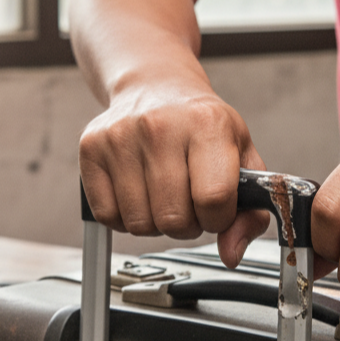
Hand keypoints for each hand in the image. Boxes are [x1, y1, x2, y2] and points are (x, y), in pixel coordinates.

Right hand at [79, 83, 269, 267]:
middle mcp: (160, 126)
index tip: (216, 208)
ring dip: (156, 221)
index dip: (218, 218)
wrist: (155, 87)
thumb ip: (248, 211)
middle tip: (188, 199)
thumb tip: (231, 254)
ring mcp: (120, 136)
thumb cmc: (200, 124)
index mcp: (207, 124)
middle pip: (174, 218)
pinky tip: (138, 191)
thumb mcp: (241, 155)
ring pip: (139, 224)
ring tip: (163, 192)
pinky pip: (108, 217)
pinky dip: (125, 217)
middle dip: (187, 223)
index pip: (214, 199)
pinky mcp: (91, 148)